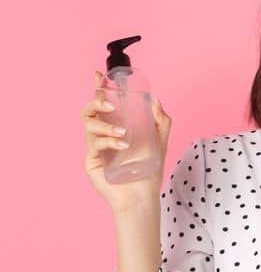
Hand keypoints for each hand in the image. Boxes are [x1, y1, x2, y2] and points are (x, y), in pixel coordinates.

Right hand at [82, 69, 170, 213]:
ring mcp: (94, 148)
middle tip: (111, 106)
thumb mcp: (159, 142)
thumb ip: (161, 121)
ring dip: (105, 126)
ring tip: (124, 135)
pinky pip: (93, 144)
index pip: (103, 105)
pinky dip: (108, 142)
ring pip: (88, 126)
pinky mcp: (91, 161)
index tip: (99, 75)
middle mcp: (102, 135)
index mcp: (115, 128)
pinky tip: (122, 146)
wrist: (142, 196)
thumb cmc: (148, 171)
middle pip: (88, 111)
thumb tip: (156, 100)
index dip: (98, 89)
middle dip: (96, 102)